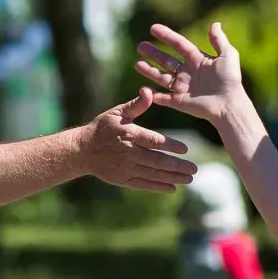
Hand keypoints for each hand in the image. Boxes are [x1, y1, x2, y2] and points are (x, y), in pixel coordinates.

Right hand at [81, 89, 196, 191]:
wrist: (83, 150)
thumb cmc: (103, 127)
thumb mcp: (117, 112)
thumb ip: (136, 105)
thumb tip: (148, 91)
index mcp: (130, 135)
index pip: (154, 141)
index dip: (171, 145)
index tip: (185, 149)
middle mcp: (129, 153)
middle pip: (157, 161)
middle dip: (177, 166)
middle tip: (195, 168)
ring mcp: (126, 168)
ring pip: (153, 174)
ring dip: (173, 177)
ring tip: (190, 179)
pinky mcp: (124, 179)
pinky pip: (144, 184)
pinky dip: (158, 186)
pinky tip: (173, 187)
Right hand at [136, 22, 245, 124]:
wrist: (228, 104)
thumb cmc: (230, 80)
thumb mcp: (227, 55)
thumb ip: (219, 40)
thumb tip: (215, 24)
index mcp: (197, 60)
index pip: (179, 44)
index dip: (166, 36)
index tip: (153, 28)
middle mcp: (188, 72)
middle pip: (166, 60)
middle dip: (153, 53)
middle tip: (140, 46)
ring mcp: (182, 87)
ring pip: (161, 77)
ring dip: (149, 70)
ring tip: (137, 64)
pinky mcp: (179, 101)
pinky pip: (162, 98)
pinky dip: (152, 95)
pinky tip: (143, 89)